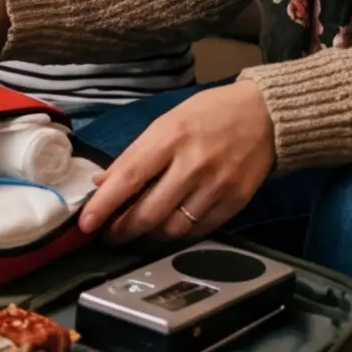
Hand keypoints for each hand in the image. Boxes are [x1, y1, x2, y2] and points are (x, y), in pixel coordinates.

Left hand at [78, 79, 276, 242]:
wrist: (266, 114)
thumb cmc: (210, 114)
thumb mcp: (167, 121)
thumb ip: (136, 153)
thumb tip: (104, 182)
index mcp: (171, 137)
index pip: (129, 177)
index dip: (104, 205)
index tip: (86, 224)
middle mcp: (193, 163)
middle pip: (149, 212)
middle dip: (122, 230)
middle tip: (109, 235)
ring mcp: (217, 185)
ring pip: (173, 228)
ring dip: (148, 237)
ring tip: (136, 234)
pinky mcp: (235, 201)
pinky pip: (199, 231)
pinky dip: (178, 236)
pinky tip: (167, 231)